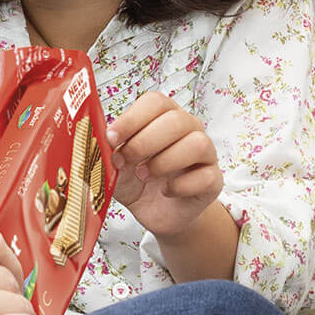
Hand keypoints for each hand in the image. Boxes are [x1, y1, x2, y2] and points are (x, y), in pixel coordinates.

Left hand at [107, 91, 223, 241]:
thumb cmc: (136, 179)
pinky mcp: (214, 179)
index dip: (132, 118)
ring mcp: (205, 153)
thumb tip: (100, 141)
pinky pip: (205, 176)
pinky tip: (165, 191)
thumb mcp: (115, 164)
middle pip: (175, 120)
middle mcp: (188, 128)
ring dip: (164, 161)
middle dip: (144, 142)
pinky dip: (180, 186)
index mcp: (163, 115)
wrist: (156, 212)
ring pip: (197, 143)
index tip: (111, 137)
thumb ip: (109, 151)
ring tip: (144, 175)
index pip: (155, 102)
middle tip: (126, 160)